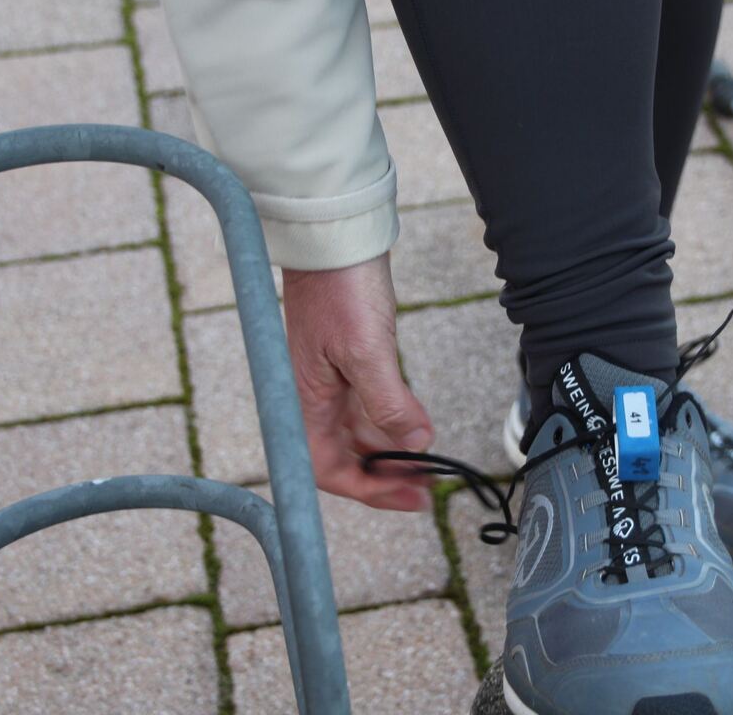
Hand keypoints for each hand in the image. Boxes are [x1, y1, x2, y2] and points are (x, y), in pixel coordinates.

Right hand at [282, 253, 434, 510]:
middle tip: (426, 486)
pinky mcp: (348, 359)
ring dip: (391, 449)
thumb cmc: (340, 285)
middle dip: (385, 475)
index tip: (410, 498)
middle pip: (345, 454)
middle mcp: (314, 395)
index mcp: (305, 399)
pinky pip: (367, 404)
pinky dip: (391, 419)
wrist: (335, 234)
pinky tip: (415, 424)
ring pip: (359, 431)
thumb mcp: (367, 350)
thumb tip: (417, 443)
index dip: (368, 490)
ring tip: (427, 462)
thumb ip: (389, 402)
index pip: (329, 467)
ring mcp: (330, 378)